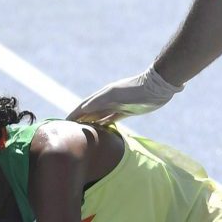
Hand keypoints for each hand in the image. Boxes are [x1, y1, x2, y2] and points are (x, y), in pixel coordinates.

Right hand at [67, 66, 182, 124]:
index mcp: (102, 95)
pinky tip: (102, 130)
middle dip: (80, 120)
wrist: (157, 87)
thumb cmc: (136, 90)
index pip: (83, 107)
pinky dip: (105, 124)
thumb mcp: (115, 95)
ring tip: (83, 133)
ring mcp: (117, 106)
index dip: (73, 115)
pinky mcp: (127, 111)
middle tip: (70, 132)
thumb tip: (83, 109)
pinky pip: (112, 119)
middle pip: (90, 112)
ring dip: (91, 123)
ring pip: (100, 116)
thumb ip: (99, 101)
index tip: (63, 124)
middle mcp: (108, 101)